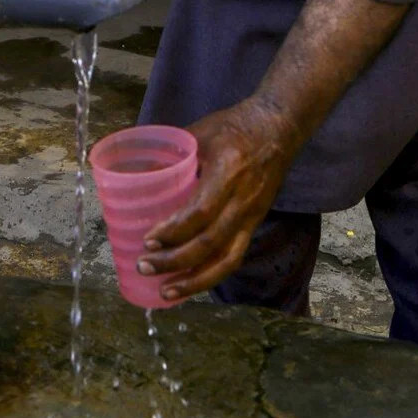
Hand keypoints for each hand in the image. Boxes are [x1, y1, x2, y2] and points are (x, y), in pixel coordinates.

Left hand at [136, 97, 299, 301]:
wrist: (279, 127)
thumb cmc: (235, 126)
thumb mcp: (200, 133)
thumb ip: (171, 155)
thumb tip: (138, 176)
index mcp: (228, 172)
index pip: (201, 212)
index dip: (173, 231)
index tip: (148, 240)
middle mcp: (243, 200)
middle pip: (210, 243)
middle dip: (175, 261)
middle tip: (144, 265)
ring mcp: (252, 215)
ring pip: (226, 260)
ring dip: (194, 280)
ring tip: (166, 291)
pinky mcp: (255, 223)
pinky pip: (234, 256)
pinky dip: (211, 275)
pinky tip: (189, 283)